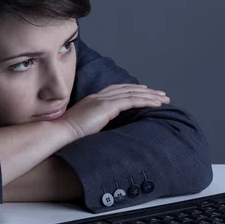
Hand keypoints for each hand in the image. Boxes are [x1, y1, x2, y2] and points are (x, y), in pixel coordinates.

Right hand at [55, 84, 169, 140]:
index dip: (133, 90)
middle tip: (161, 94)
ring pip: (132, 94)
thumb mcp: (85, 125)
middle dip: (146, 91)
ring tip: (164, 99)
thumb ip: (96, 122)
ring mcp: (103, 100)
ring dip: (150, 96)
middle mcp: (99, 96)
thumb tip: (105, 128)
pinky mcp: (107, 107)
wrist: (60, 132)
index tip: (145, 92)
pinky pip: (131, 101)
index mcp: (93, 100)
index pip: (117, 90)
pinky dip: (145, 101)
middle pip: (128, 89)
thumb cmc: (68, 134)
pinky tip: (155, 104)